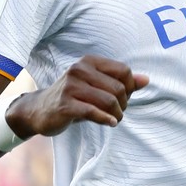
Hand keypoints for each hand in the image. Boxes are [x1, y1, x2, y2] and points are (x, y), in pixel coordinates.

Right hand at [7, 55, 149, 137]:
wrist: (39, 110)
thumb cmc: (73, 97)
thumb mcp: (96, 86)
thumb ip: (121, 82)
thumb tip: (147, 80)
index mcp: (89, 61)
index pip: (124, 71)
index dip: (130, 87)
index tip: (124, 99)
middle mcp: (79, 69)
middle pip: (118, 87)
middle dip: (123, 103)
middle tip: (118, 112)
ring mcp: (71, 86)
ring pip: (108, 100)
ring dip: (116, 114)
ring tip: (114, 119)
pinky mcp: (65, 104)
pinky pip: (92, 112)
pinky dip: (105, 119)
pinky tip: (110, 123)